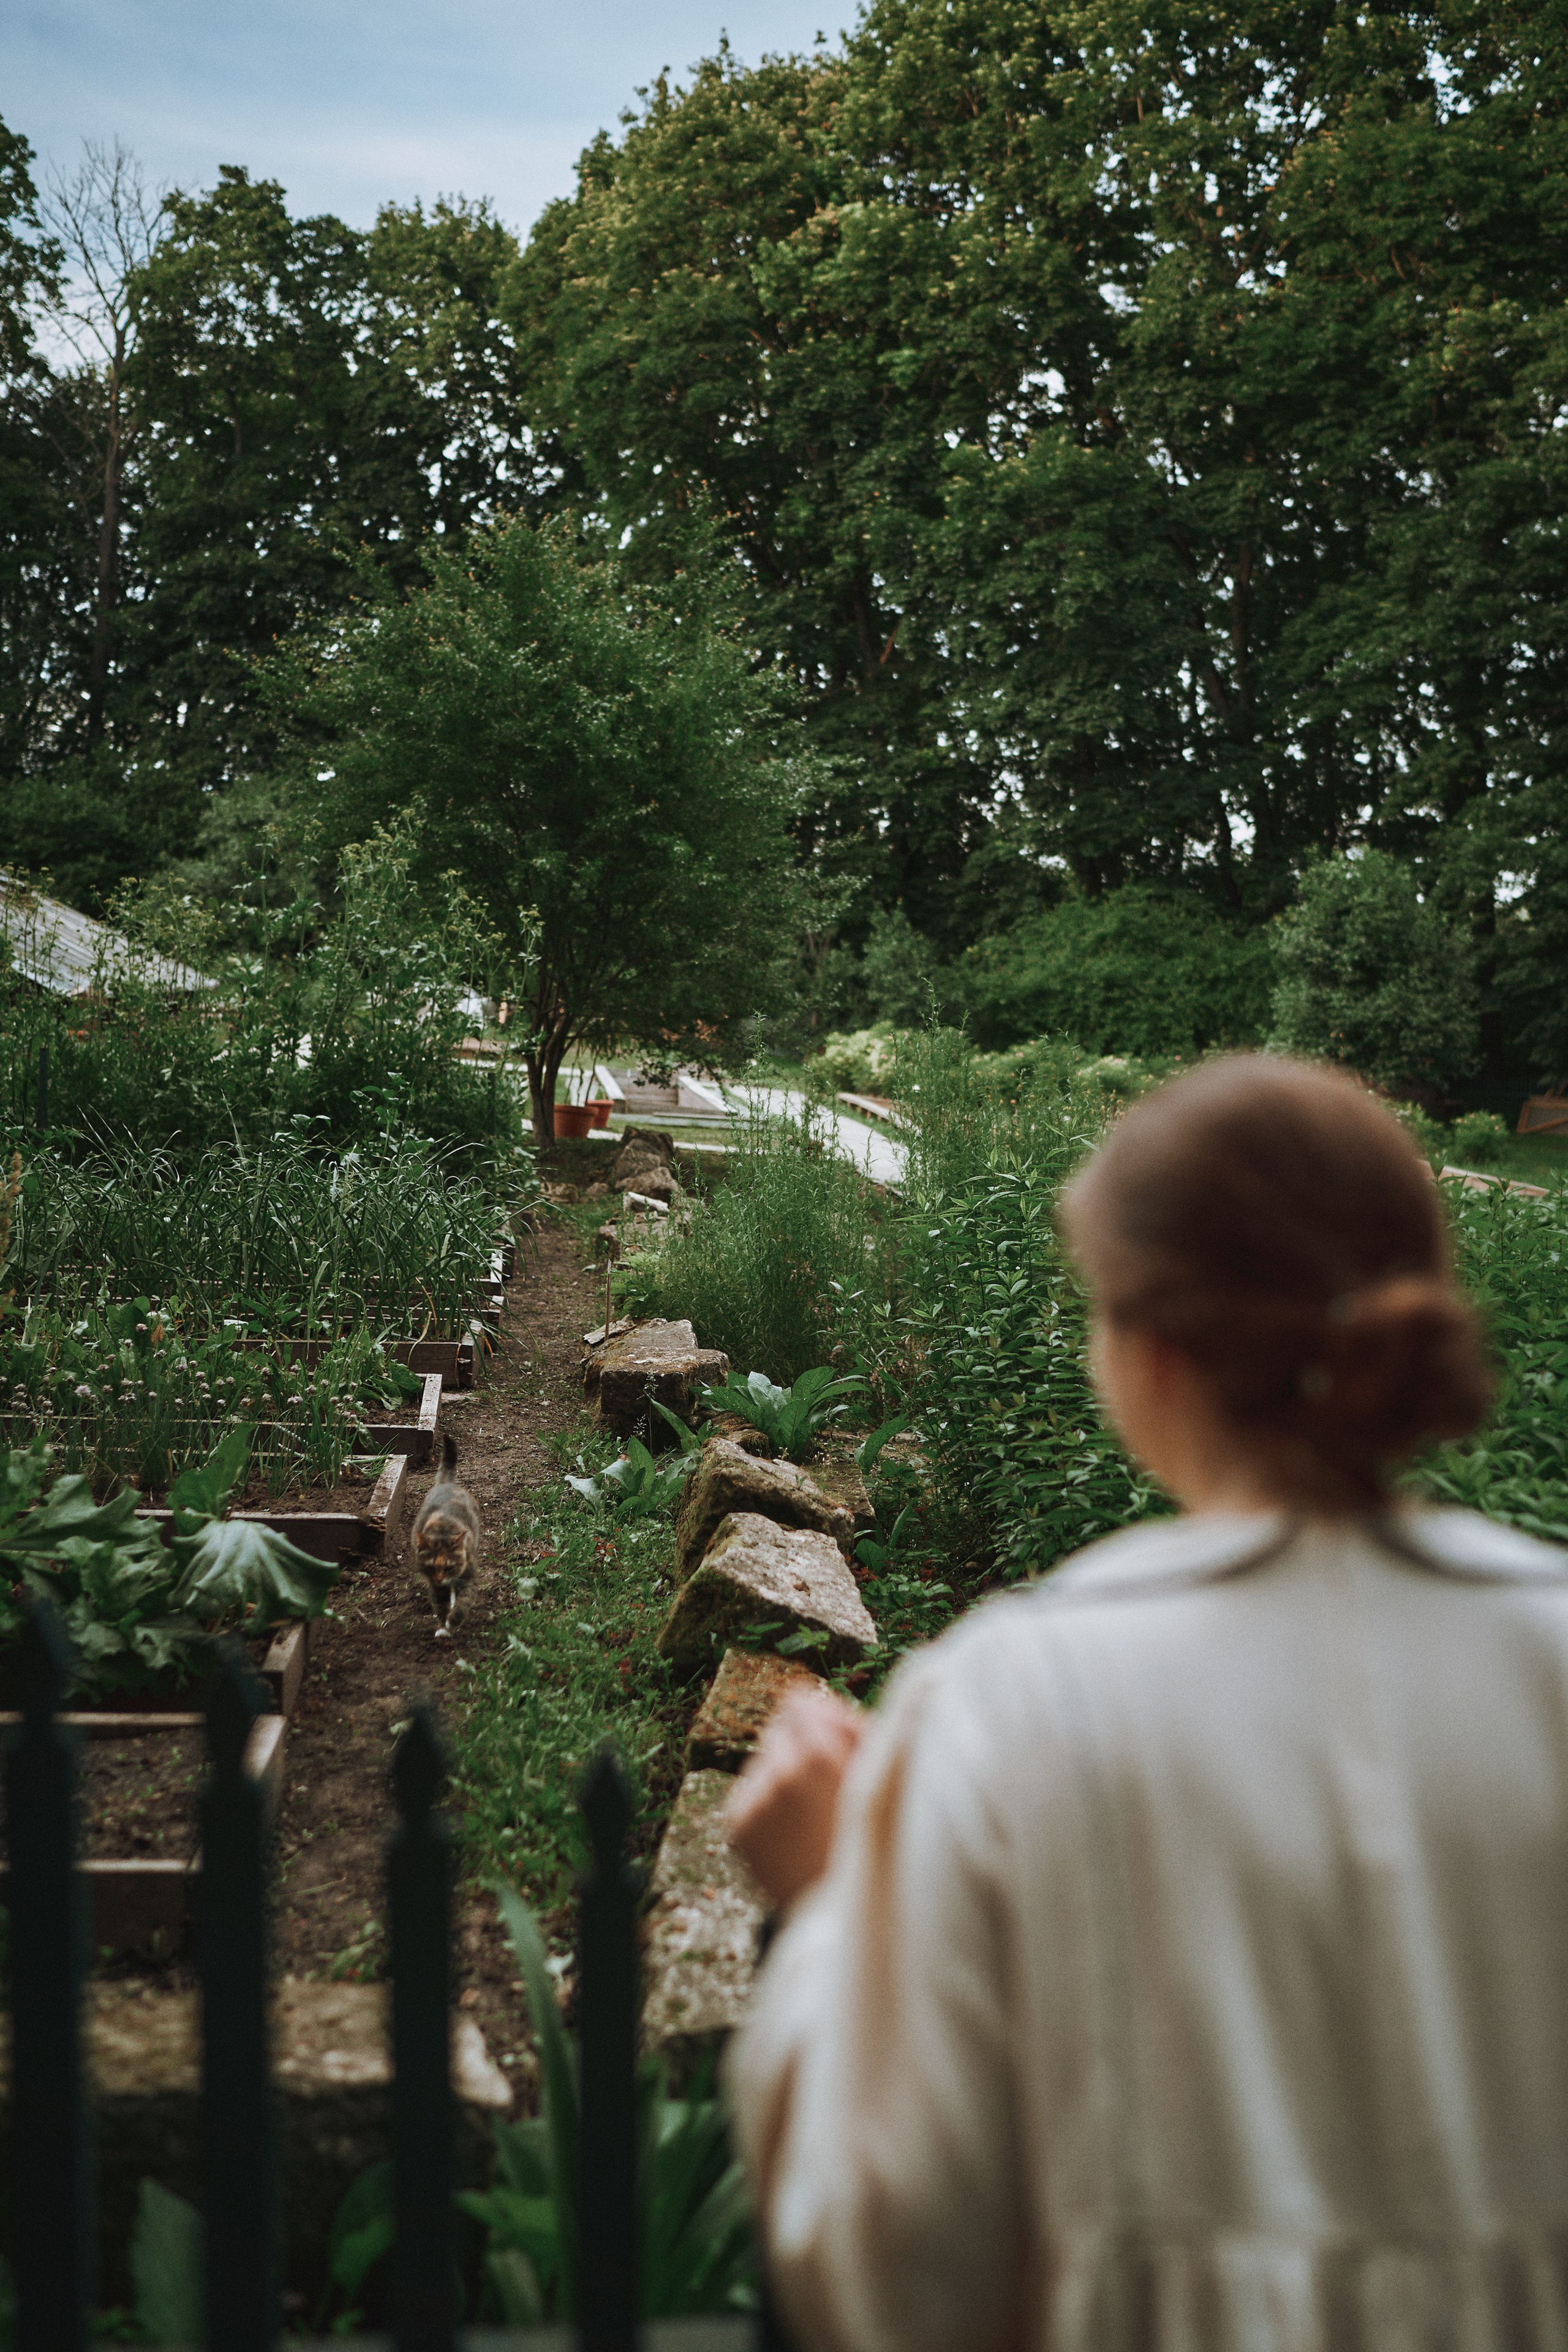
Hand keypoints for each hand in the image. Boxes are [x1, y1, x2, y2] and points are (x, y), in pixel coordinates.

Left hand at [727, 1682, 865, 1909]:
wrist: (841, 1915)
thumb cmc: (872, 1838)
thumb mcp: (876, 1776)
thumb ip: (846, 1725)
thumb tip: (805, 1691)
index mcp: (819, 1754)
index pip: (800, 1702)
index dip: (819, 1718)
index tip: (832, 1739)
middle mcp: (779, 1771)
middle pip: (778, 1728)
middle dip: (799, 1745)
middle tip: (823, 1781)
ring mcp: (754, 1799)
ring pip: (763, 1760)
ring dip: (783, 1773)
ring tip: (810, 1813)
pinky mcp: (736, 1824)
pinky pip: (749, 1791)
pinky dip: (766, 1802)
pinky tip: (791, 1828)